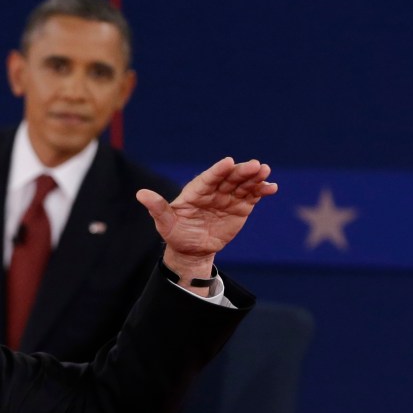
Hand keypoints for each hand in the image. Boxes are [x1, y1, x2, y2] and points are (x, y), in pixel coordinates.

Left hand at [137, 157, 276, 287]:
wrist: (192, 250)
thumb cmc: (176, 234)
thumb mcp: (165, 223)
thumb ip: (157, 207)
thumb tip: (140, 194)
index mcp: (196, 191)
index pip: (208, 178)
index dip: (218, 170)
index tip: (229, 162)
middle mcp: (214, 190)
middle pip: (229, 178)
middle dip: (242, 171)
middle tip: (256, 165)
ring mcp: (228, 197)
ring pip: (243, 184)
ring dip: (255, 177)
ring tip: (265, 172)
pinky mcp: (240, 206)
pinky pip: (252, 196)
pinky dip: (262, 191)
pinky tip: (272, 188)